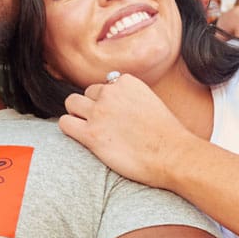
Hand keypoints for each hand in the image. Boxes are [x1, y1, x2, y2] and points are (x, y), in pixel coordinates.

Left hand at [58, 73, 195, 188]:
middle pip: (87, 93)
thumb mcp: (151, 102)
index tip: (118, 117)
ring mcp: (99, 113)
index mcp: (127, 82)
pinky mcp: (91, 135)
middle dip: (91, 107)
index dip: (108, 102)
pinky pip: (65, 123)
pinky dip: (70, 129)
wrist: (173, 155)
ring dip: (77, 115)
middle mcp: (111, 92)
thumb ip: (131, 97)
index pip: (105, 85)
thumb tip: (118, 104)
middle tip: (103, 126)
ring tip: (91, 130)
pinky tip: (83, 138)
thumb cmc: (167, 135)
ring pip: (71, 103)